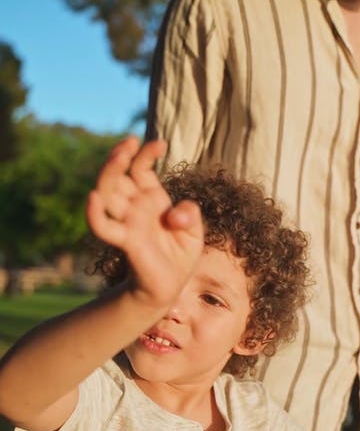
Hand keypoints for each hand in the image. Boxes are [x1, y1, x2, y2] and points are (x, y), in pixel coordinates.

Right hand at [86, 136, 203, 307]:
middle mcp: (135, 207)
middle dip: (120, 157)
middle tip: (128, 143)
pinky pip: (103, 227)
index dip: (146, 154)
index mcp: (151, 199)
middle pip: (118, 176)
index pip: (140, 168)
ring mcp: (127, 222)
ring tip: (118, 156)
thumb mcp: (194, 232)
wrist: (169, 287)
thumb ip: (190, 215)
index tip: (160, 144)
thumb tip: (173, 216)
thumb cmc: (179, 257)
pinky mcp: (125, 241)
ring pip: (107, 193)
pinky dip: (95, 214)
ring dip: (109, 173)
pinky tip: (94, 198)